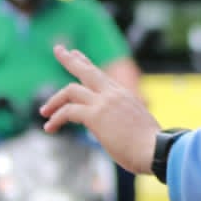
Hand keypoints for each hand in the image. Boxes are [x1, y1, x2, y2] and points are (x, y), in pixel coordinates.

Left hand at [40, 46, 158, 173]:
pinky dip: (56, 118)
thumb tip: (121, 132)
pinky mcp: (95, 116)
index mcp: (124, 95)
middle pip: (86, 70)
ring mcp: (104, 102)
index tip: (76, 54)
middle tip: (57, 49)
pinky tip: (49, 128)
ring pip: (71, 89)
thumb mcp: (138, 126)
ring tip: (43, 112)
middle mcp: (113, 93)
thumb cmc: (151, 147)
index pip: (101, 75)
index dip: (86, 63)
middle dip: (69, 59)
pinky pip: (68, 111)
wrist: (157, 150)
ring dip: (54, 100)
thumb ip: (126, 123)